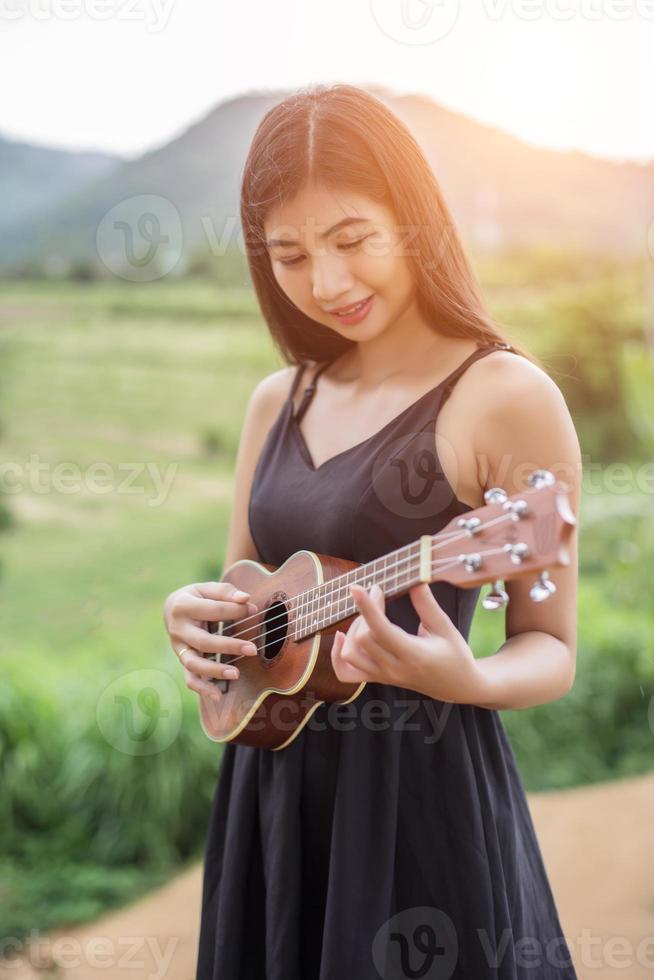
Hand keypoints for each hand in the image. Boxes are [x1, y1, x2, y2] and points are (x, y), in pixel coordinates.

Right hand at [163, 581, 258, 701]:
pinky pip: (189, 678)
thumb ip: (225, 592)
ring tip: (236, 674)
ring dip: (215, 670)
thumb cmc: (195, 597)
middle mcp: (177, 629)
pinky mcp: (182, 660)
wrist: (171, 608)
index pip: (213, 610)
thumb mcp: (206, 588)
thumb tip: (245, 599)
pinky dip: (202, 688)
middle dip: (229, 646)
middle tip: (252, 649)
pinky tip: (218, 696)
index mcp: (182, 606)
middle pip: (204, 641)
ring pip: (194, 664)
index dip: (235, 610)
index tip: (253, 609)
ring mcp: (178, 647)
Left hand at [330, 582, 483, 702]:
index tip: (358, 587)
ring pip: (350, 655)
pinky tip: (342, 636)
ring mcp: (384, 676)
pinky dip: (337, 655)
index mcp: (413, 655)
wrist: (457, 686)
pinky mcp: (378, 678)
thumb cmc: (454, 655)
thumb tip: (415, 578)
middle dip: (365, 611)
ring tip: (368, 616)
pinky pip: (346, 673)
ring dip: (353, 630)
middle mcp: (394, 669)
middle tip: (377, 593)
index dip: (367, 607)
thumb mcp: (445, 627)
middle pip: (362, 640)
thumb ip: (427, 604)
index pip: (380, 631)